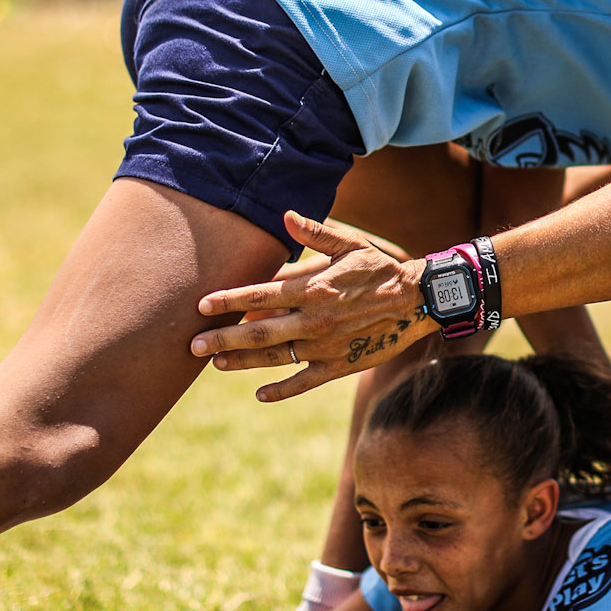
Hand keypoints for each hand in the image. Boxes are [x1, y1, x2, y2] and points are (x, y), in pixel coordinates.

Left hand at [189, 212, 435, 401]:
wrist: (418, 301)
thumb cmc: (380, 269)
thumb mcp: (351, 244)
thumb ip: (316, 233)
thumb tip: (286, 216)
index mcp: (313, 289)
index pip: (260, 296)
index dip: (229, 301)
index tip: (202, 305)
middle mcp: (314, 321)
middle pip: (258, 333)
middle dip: (222, 339)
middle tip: (192, 345)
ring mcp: (325, 347)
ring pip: (275, 358)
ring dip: (242, 362)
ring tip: (216, 362)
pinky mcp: (339, 365)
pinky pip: (304, 381)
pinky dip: (281, 390)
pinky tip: (260, 394)